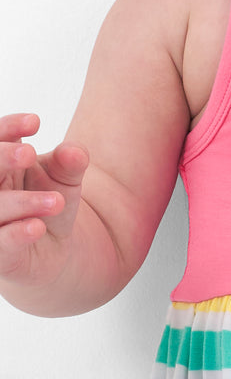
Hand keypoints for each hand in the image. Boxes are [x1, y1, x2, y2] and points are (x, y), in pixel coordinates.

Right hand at [0, 113, 89, 289]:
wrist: (54, 249)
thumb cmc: (48, 203)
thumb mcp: (65, 177)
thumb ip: (70, 162)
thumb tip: (74, 152)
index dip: (6, 129)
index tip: (35, 121)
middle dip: (0, 158)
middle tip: (28, 153)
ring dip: (22, 202)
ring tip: (57, 201)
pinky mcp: (1, 257)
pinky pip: (1, 245)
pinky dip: (17, 234)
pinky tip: (37, 227)